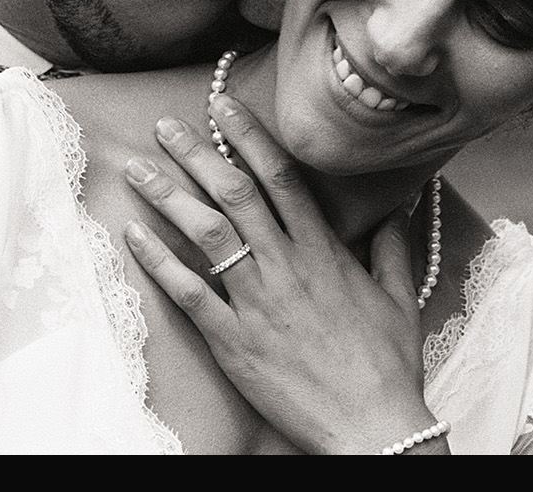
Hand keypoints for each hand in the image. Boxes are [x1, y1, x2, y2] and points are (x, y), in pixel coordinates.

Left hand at [119, 93, 443, 454]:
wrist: (372, 425)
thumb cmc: (387, 367)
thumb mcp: (399, 299)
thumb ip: (392, 249)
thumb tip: (399, 210)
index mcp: (324, 253)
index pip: (281, 179)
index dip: (248, 137)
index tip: (222, 107)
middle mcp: (287, 268)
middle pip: (235, 194)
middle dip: (196, 154)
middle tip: (166, 125)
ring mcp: (257, 304)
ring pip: (207, 235)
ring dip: (168, 197)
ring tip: (138, 169)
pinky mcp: (234, 342)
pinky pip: (189, 294)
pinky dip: (159, 262)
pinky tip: (134, 235)